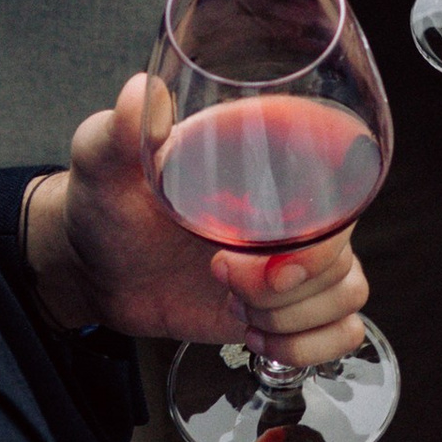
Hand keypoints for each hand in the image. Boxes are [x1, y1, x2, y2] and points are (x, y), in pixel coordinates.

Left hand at [28, 77, 369, 362]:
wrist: (94, 268)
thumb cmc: (105, 203)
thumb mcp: (105, 160)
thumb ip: (121, 129)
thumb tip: (142, 93)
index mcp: (270, 163)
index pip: (341, 194)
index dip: (320, 240)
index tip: (268, 258)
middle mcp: (293, 212)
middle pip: (344, 256)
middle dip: (288, 289)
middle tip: (223, 280)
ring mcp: (294, 263)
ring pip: (348, 297)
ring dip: (294, 320)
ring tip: (239, 311)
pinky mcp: (286, 308)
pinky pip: (341, 333)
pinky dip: (307, 347)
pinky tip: (258, 337)